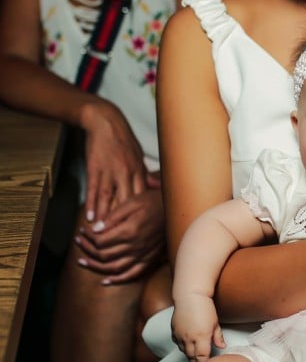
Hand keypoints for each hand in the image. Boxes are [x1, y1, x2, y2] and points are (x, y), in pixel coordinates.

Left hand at [76, 186, 164, 282]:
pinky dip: (118, 280)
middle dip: (87, 250)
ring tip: (82, 262)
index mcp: (130, 231)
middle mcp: (135, 246)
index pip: (100, 241)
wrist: (176, 209)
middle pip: (104, 255)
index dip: (87, 238)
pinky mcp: (149, 259)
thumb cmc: (153, 202)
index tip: (81, 232)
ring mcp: (143, 255)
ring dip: (95, 267)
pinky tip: (105, 281)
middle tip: (77, 243)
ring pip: (114, 268)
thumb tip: (95, 230)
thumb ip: (113, 217)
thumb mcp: (132, 202)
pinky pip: (132, 274)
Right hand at [80, 100, 147, 224]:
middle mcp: (126, 173)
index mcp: (138, 171)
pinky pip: (95, 189)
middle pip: (128, 201)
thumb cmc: (123, 140)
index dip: (143, 214)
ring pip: (110, 198)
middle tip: (124, 239)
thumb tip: (158, 188)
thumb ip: (145, 175)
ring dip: (107, 216)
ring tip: (103, 234)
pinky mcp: (95, 168)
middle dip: (126, 220)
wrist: (105, 122)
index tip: (144, 229)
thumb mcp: (138, 156)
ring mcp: (110, 171)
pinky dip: (93, 203)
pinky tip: (91, 216)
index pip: (142, 197)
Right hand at [171, 294, 225, 361]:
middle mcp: (189, 339)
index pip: (202, 358)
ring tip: (195, 356)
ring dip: (190, 355)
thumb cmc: (205, 307)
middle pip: (192, 358)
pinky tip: (187, 344)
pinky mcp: (174, 331)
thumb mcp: (215, 322)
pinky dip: (182, 346)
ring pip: (184, 352)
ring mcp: (180, 335)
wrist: (190, 295)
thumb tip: (222, 346)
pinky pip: (177, 343)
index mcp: (201, 338)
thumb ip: (218, 337)